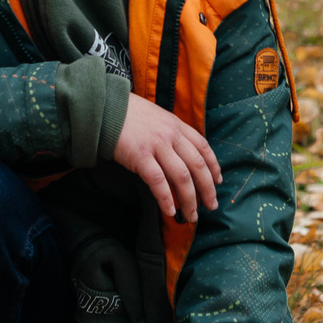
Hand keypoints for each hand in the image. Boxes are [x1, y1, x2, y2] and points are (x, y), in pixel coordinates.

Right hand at [112, 95, 220, 223]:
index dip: (213, 166)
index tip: (218, 181)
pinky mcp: (139, 156)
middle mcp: (170, 134)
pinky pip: (158, 181)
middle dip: (207, 189)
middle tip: (211, 206)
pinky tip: (169, 211)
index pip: (203, 147)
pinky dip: (166, 199)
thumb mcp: (157, 117)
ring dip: (190, 200)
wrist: (104, 107)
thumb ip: (170, 132)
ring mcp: (156, 145)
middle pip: (197, 165)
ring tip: (191, 216)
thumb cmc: (128, 114)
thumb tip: (181, 154)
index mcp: (176, 125)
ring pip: (181, 177)